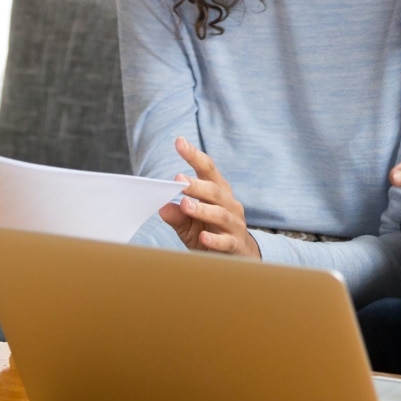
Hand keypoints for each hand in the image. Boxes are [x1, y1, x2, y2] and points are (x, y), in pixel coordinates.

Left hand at [158, 137, 260, 257]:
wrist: (238, 258)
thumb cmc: (210, 234)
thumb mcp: (190, 225)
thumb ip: (178, 216)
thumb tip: (162, 207)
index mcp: (218, 192)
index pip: (208, 170)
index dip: (194, 155)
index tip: (179, 142)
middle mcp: (229, 204)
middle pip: (214, 191)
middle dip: (197, 185)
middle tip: (178, 180)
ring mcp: (235, 224)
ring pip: (220, 214)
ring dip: (203, 209)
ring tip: (185, 204)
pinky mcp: (236, 245)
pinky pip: (226, 241)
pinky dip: (215, 239)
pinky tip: (204, 237)